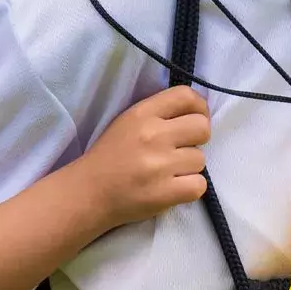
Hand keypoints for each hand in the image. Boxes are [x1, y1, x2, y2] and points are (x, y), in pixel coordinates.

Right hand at [76, 86, 210, 227]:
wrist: (88, 193)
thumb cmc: (110, 155)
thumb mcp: (128, 121)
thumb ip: (159, 113)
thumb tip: (197, 112)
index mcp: (142, 113)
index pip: (186, 96)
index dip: (200, 107)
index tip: (196, 118)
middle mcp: (153, 135)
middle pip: (202, 128)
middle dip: (197, 139)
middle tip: (181, 149)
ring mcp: (159, 165)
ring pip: (201, 160)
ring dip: (189, 167)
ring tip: (169, 172)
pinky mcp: (164, 193)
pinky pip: (199, 185)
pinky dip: (190, 188)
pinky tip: (173, 188)